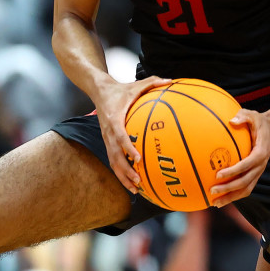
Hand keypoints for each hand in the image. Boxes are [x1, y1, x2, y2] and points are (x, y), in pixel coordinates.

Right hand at [96, 75, 171, 191]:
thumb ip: (152, 82)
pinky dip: (121, 172)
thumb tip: (170, 81)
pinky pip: (113, 160)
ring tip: (135, 189)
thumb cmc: (120, 89)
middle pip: (114, 155)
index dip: (128, 148)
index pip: (119, 136)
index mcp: (115, 118)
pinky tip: (131, 182)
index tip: (138, 158)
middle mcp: (108, 131)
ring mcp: (106, 138)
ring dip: (122, 176)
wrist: (99, 90)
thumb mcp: (136, 84)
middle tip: (138, 181)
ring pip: (112, 162)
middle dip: (125, 170)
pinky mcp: (107, 142)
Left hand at [210, 109, 269, 206]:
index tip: (218, 174)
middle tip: (212, 190)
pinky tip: (220, 198)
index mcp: (261, 152)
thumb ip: (243, 116)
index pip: (246, 165)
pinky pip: (245, 188)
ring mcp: (258, 172)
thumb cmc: (259, 121)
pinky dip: (234, 195)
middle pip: (245, 182)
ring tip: (215, 203)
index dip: (233, 171)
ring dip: (231, 197)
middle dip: (229, 188)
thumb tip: (231, 120)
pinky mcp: (255, 174)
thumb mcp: (253, 114)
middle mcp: (261, 165)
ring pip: (246, 189)